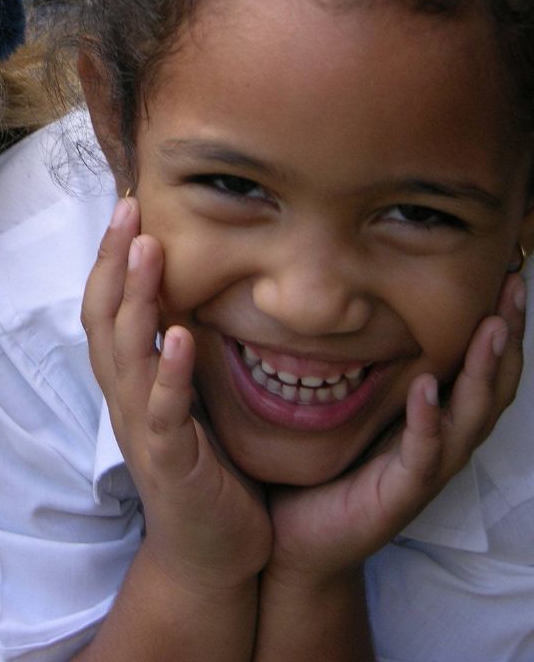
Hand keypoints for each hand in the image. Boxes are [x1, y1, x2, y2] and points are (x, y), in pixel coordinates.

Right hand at [82, 197, 271, 591]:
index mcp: (128, 382)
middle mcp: (125, 399)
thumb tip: (184, 293)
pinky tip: (180, 337)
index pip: (105, 308)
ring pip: (125, 355)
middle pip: (102, 320)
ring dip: (135, 300)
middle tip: (128, 208)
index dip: (110, 258)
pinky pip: (164, 412)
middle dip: (113, 262)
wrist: (209, 555)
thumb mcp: (182, 400)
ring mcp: (143, 430)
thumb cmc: (203, 470)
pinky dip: (168, 373)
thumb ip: (173, 352)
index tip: (127, 206)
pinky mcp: (171, 462)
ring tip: (148, 250)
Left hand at [266, 272, 525, 586]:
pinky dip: (428, 420)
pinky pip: (423, 454)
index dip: (497, 324)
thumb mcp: (348, 407)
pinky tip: (428, 387)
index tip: (505, 273)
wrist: (299, 539)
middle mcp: (440, 441)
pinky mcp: (400, 494)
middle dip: (507, 336)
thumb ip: (359, 364)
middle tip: (515, 286)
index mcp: (432, 417)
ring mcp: (425, 469)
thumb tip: (344, 303)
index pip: (477, 365)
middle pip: (491, 385)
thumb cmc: (323, 469)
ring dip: (484, 370)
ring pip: (470, 416)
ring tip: (493, 326)